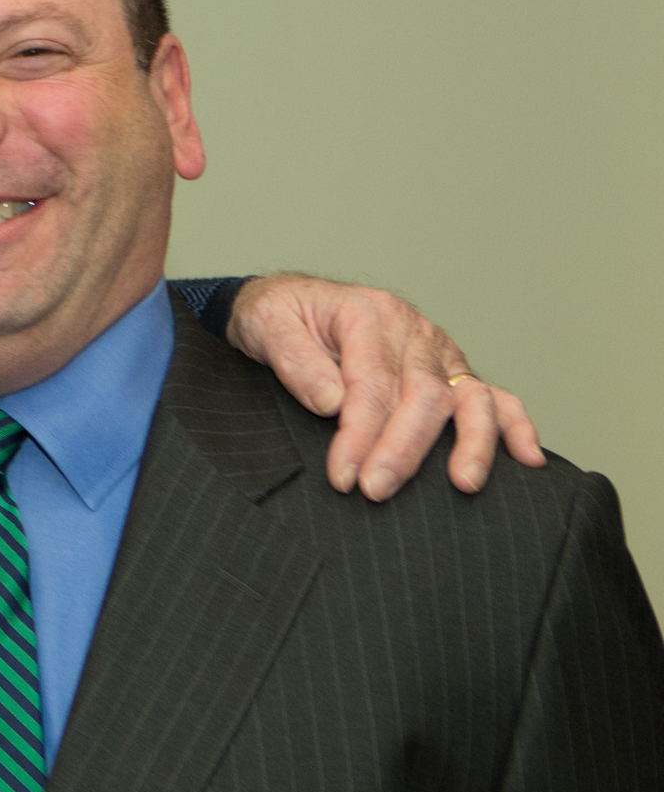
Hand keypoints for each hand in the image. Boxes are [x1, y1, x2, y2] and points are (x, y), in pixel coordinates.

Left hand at [226, 274, 542, 501]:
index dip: (360, 434)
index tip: (344, 475)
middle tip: (377, 490)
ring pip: (469, 396)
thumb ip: (296, 363)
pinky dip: (514, 425)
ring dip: (472, 442)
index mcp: (368, 314)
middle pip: (424, 394)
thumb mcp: (266, 325)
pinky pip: (492, 395)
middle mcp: (411, 330)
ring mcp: (436, 350)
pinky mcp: (450, 370)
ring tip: (463, 483)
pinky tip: (526, 457)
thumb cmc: (278, 316)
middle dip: (403, 448)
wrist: (287, 301)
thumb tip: (332, 403)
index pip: (373, 383)